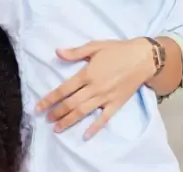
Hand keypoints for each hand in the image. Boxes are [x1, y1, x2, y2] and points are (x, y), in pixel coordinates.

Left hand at [34, 38, 156, 138]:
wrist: (143, 57)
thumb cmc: (118, 50)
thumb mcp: (95, 46)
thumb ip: (75, 52)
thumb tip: (57, 52)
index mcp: (87, 74)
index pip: (64, 89)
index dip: (50, 99)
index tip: (39, 107)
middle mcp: (94, 88)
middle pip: (71, 104)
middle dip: (57, 113)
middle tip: (47, 119)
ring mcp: (105, 97)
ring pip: (83, 112)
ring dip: (69, 121)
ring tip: (57, 128)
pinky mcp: (116, 104)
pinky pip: (104, 118)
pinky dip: (94, 127)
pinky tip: (85, 135)